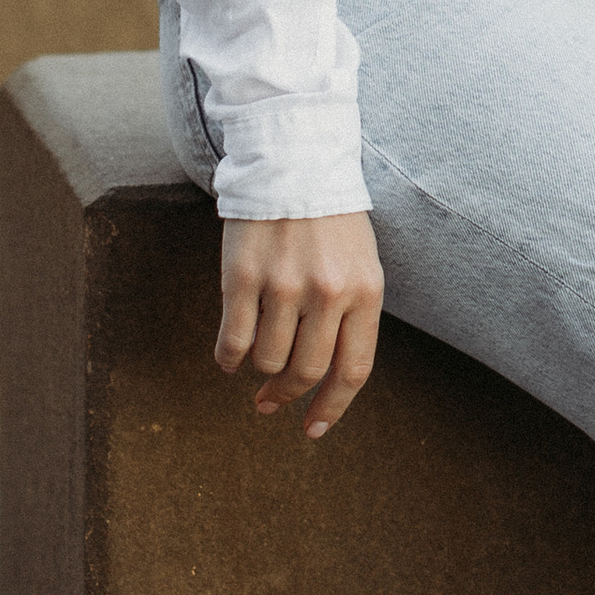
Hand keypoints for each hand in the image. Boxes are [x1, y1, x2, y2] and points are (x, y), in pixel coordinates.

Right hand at [215, 213, 384, 438]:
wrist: (295, 165)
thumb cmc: (332, 221)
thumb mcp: (362, 265)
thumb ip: (354, 316)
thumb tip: (330, 379)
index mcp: (365, 292)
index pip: (353, 370)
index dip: (332, 407)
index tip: (313, 429)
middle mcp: (327, 292)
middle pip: (307, 371)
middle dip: (287, 394)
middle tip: (271, 402)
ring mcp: (283, 285)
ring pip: (267, 359)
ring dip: (259, 372)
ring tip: (256, 364)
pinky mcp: (243, 277)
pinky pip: (233, 339)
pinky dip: (229, 359)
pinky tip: (229, 360)